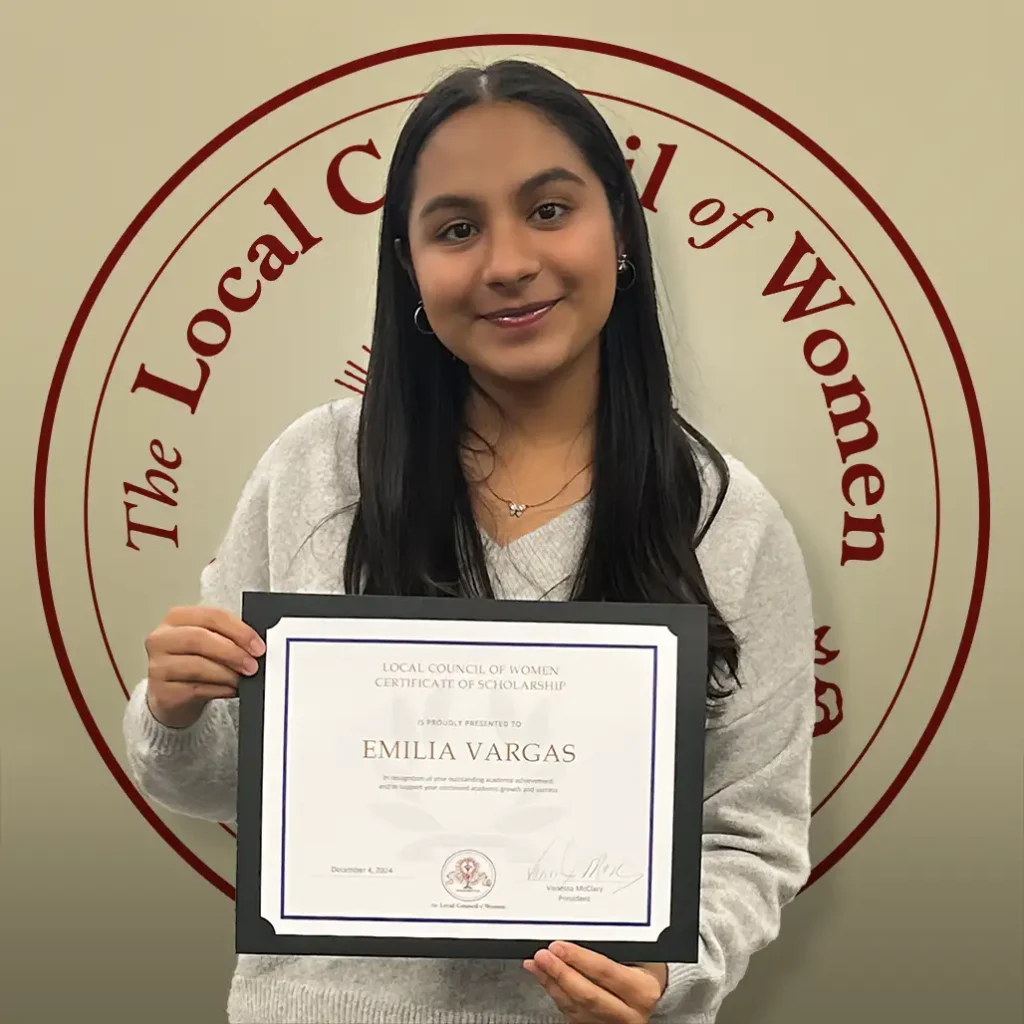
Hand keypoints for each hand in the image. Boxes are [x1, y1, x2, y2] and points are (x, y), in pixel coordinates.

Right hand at [144, 606, 264, 727]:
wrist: (174, 695)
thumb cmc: (194, 661)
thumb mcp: (209, 642)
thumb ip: (228, 637)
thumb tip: (256, 646)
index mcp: (177, 618)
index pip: (212, 616)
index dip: (239, 631)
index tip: (258, 646)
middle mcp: (162, 639)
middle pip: (200, 639)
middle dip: (232, 652)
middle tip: (252, 665)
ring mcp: (157, 666)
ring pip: (197, 666)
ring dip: (227, 674)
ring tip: (242, 679)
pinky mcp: (161, 691)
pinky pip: (195, 689)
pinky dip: (219, 690)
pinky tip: (230, 690)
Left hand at [525, 942, 666, 1022]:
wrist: (652, 996)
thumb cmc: (643, 970)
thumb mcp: (638, 956)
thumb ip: (614, 949)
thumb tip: (577, 934)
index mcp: (642, 990)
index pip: (605, 972)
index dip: (579, 959)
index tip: (559, 947)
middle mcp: (629, 1013)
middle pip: (587, 994)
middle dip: (560, 973)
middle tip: (542, 956)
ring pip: (576, 1006)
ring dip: (552, 983)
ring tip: (537, 964)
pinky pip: (572, 1013)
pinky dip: (555, 993)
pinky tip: (546, 979)